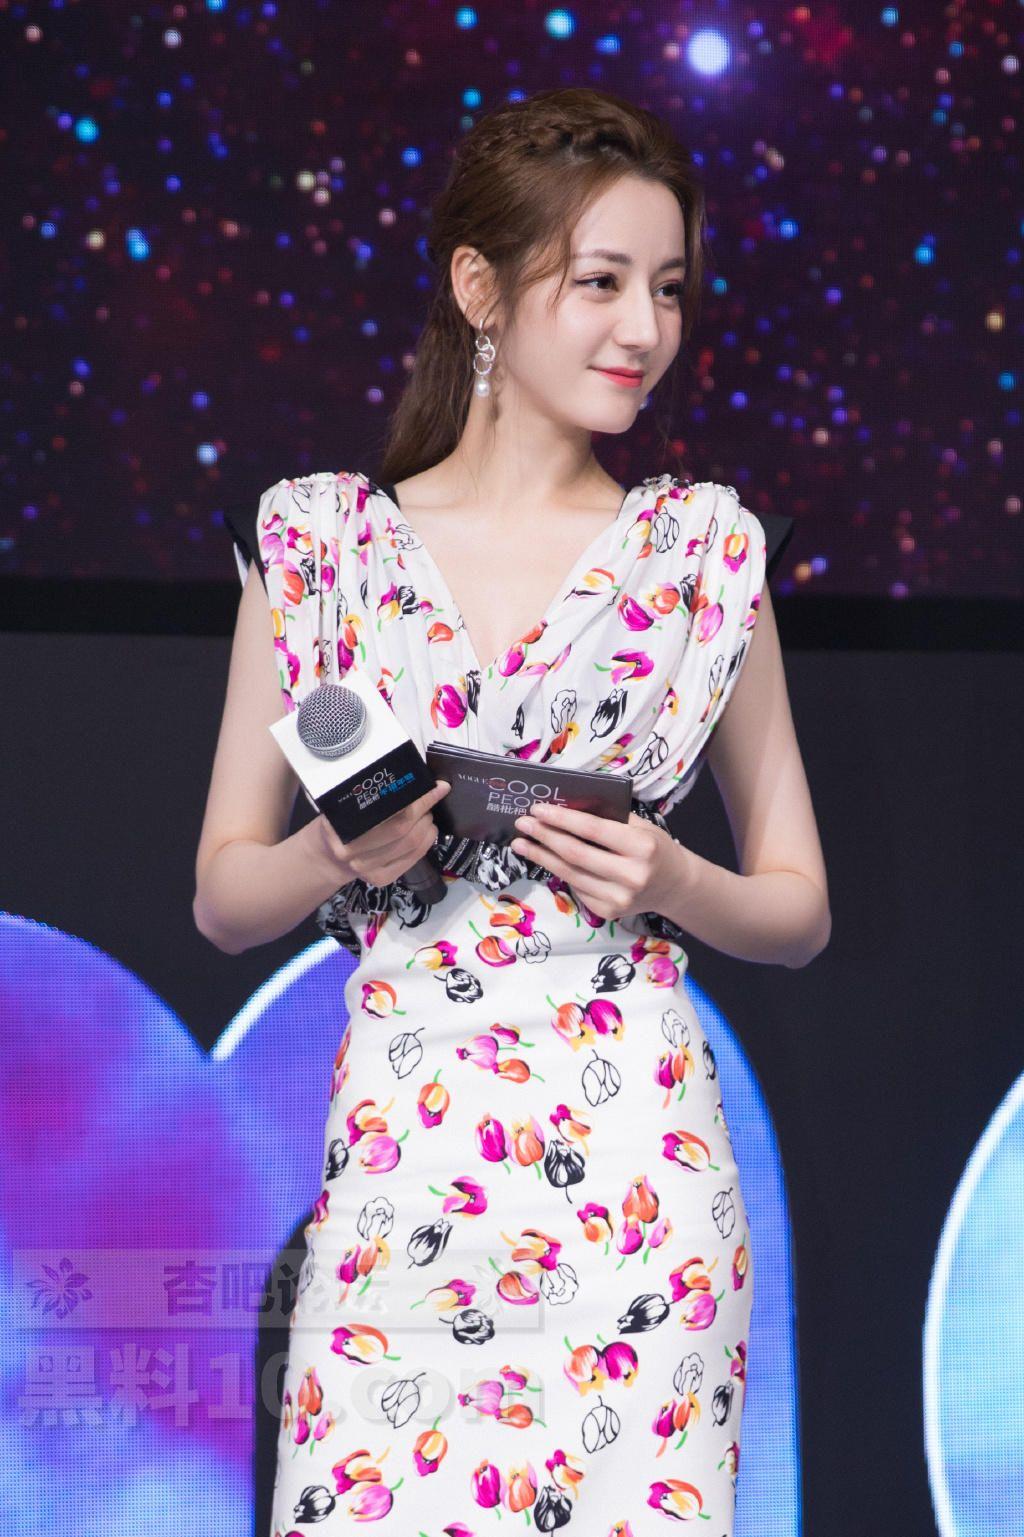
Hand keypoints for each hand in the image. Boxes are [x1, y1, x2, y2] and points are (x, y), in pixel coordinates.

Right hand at [313, 780, 450, 887]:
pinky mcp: (382, 880)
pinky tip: (427, 831)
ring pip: (411, 845)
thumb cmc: (339, 822)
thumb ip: (371, 797)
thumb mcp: (345, 805)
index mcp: (342, 828)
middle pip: (403, 830)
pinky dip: (427, 842)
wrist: (329, 857)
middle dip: (424, 810)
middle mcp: (353, 853)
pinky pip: (412, 859)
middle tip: (429, 798)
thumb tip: (410, 780)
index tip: (437, 786)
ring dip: (427, 826)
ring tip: (427, 813)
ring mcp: (368, 870)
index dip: (418, 799)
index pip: (390, 812)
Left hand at [509, 802, 682, 922]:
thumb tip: (565, 808)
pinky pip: (576, 887)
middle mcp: (631, 876)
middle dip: (544, 836)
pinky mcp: (608, 912)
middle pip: (575, 853)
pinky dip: (558, 871)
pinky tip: (545, 858)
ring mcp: (619, 898)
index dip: (562, 819)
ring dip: (541, 856)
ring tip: (521, 842)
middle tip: (523, 823)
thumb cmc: (655, 849)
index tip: (538, 808)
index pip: (593, 830)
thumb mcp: (641, 826)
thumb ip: (609, 818)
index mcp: (642, 848)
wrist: (674, 886)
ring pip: (569, 873)